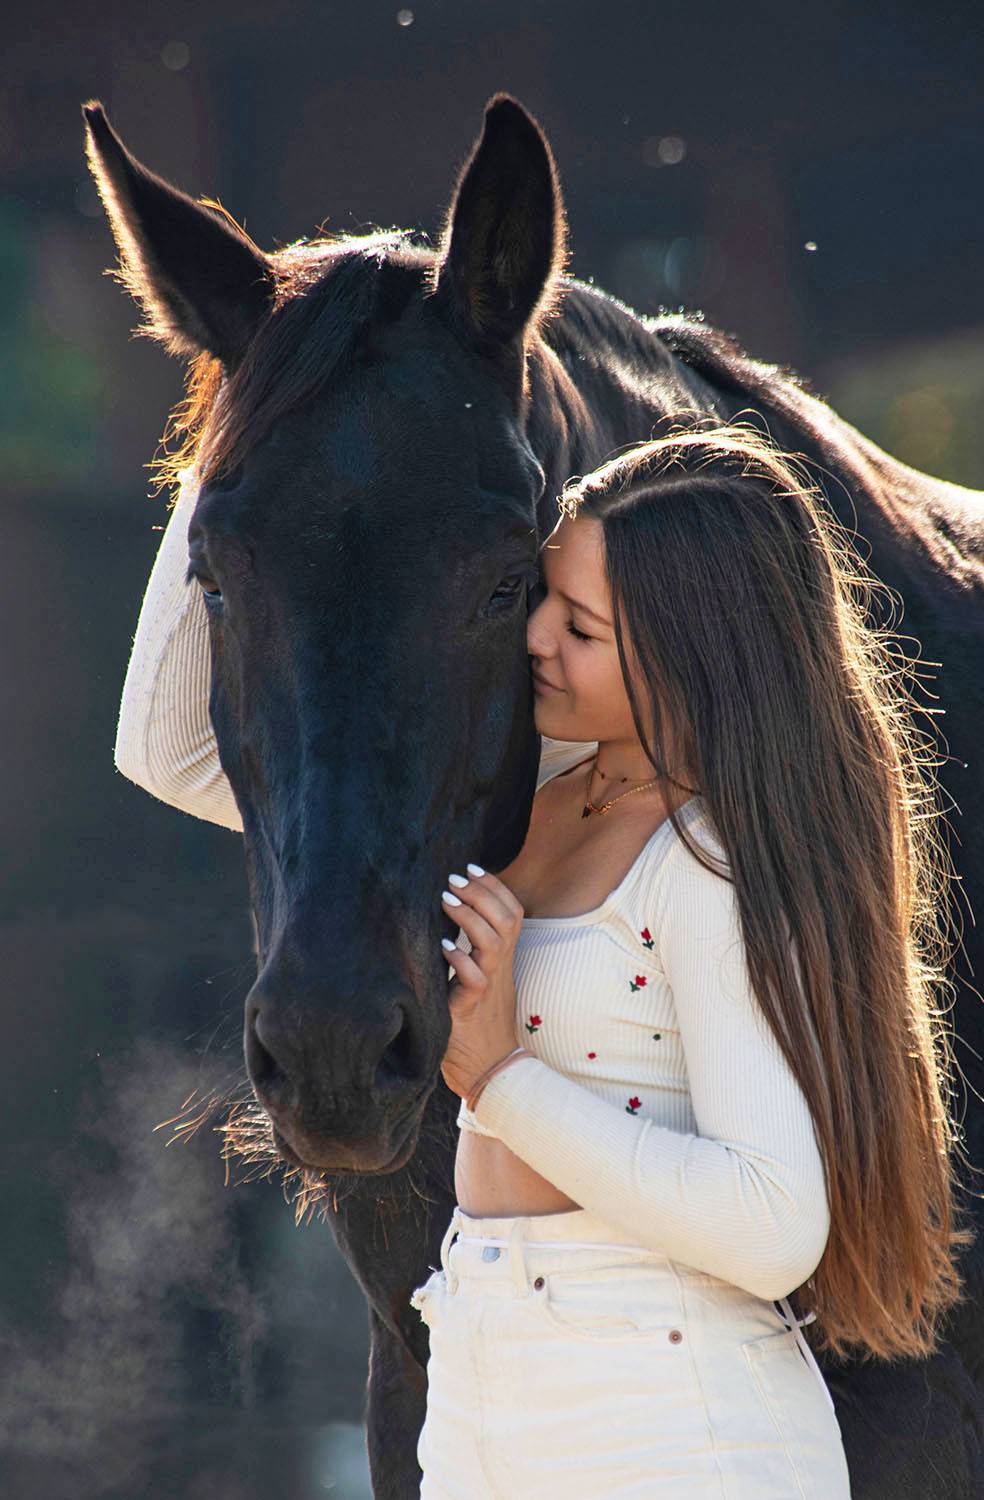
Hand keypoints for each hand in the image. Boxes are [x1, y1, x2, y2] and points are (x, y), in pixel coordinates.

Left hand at [438, 864, 524, 1099]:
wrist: (491, 1072)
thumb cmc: (478, 1026)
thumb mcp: (480, 982)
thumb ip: (474, 953)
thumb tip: (449, 921)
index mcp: (503, 960)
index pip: (512, 912)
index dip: (494, 887)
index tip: (470, 868)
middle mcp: (501, 969)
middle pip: (507, 918)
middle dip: (482, 892)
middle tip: (454, 878)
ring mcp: (490, 988)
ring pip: (494, 941)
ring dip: (469, 916)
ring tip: (446, 900)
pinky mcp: (471, 1009)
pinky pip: (474, 979)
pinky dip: (459, 959)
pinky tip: (442, 947)